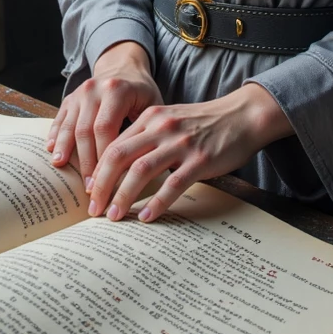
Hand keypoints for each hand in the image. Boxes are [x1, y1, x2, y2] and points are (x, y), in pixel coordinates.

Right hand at [46, 41, 161, 181]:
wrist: (123, 67)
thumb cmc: (142, 93)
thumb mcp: (153, 105)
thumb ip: (147, 131)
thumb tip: (142, 171)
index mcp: (117, 90)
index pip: (106, 129)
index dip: (103, 158)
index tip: (106, 182)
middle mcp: (95, 89)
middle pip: (85, 131)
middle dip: (86, 162)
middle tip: (89, 188)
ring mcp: (80, 93)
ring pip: (70, 126)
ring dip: (66, 151)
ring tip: (64, 171)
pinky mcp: (70, 98)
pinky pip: (60, 119)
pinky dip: (56, 136)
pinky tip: (53, 152)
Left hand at [87, 83, 291, 223]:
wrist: (243, 116)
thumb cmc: (205, 123)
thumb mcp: (170, 121)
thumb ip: (147, 136)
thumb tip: (121, 167)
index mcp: (150, 117)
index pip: (114, 145)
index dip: (98, 171)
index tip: (89, 192)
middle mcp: (161, 128)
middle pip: (119, 157)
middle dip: (102, 185)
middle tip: (93, 210)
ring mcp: (181, 144)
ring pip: (141, 171)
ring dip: (123, 196)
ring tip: (114, 216)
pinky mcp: (200, 160)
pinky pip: (172, 184)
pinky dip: (157, 203)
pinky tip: (146, 217)